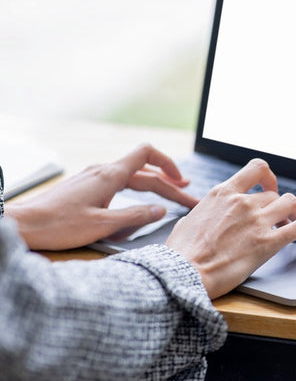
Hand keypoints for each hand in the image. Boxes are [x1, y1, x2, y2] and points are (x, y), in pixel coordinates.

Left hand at [6, 144, 198, 250]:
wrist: (22, 224)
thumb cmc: (58, 226)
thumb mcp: (103, 225)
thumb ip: (136, 216)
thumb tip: (161, 210)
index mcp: (110, 175)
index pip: (147, 154)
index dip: (169, 165)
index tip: (182, 182)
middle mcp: (102, 171)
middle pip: (144, 171)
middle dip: (169, 184)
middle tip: (187, 199)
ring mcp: (92, 178)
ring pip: (132, 176)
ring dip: (154, 184)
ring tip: (170, 194)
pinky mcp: (84, 188)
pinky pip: (118, 182)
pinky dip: (137, 188)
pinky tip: (138, 199)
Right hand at [166, 158, 295, 298]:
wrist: (183, 274)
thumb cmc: (181, 252)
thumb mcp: (190, 219)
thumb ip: (207, 211)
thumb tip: (208, 214)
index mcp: (223, 193)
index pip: (256, 169)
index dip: (268, 176)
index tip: (270, 186)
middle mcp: (243, 202)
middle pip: (274, 194)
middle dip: (279, 204)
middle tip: (282, 216)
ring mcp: (257, 221)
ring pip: (290, 203)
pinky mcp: (267, 243)